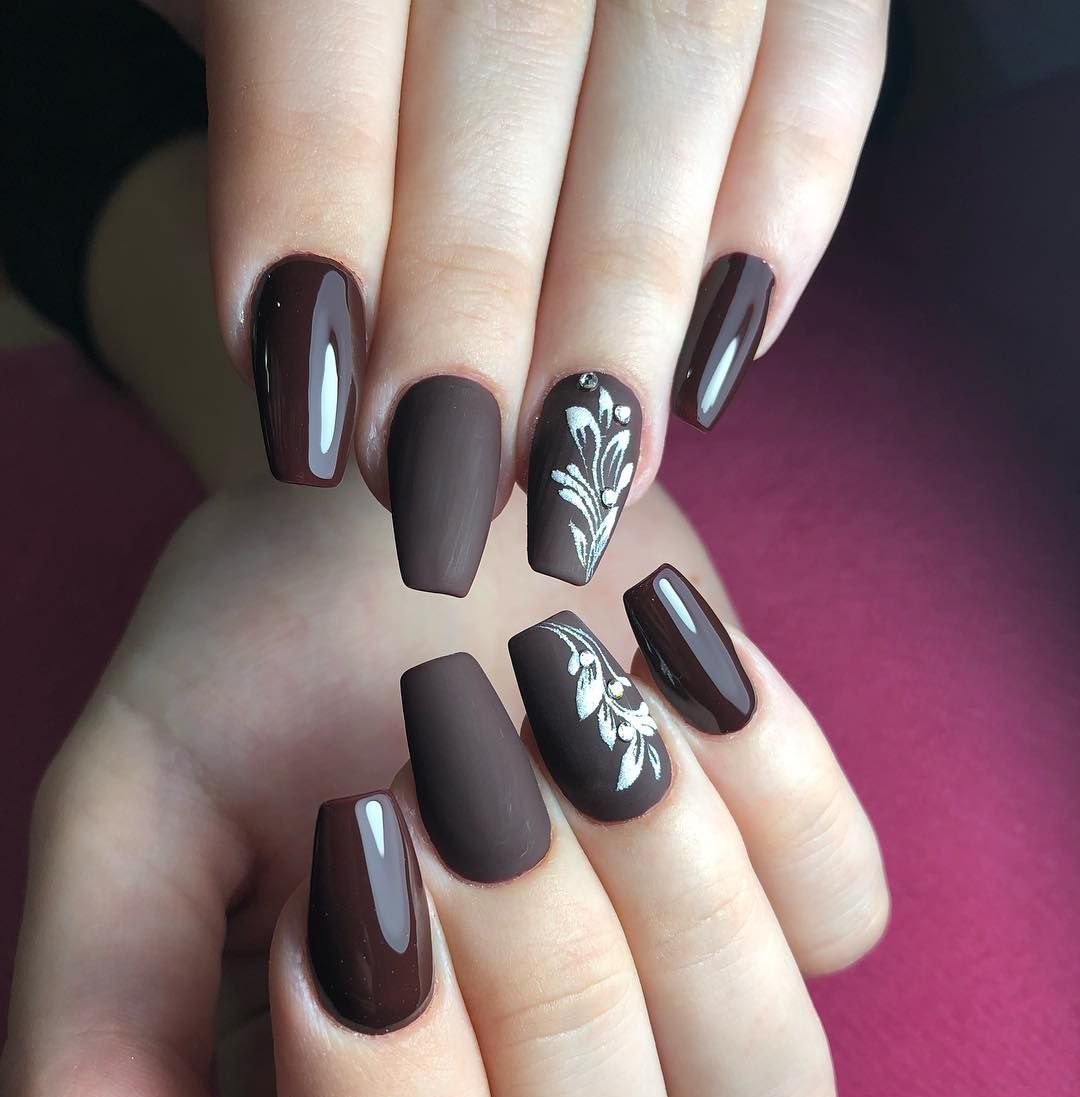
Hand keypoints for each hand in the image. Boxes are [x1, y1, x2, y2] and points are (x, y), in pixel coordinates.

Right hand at [0, 479, 886, 1096]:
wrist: (386, 522)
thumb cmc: (251, 665)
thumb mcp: (135, 823)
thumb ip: (109, 1036)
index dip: (390, 1093)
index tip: (346, 847)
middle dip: (531, 954)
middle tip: (447, 748)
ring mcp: (695, 1010)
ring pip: (770, 1094)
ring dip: (668, 879)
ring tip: (557, 692)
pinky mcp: (792, 890)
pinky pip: (847, 906)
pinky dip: (768, 772)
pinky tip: (663, 647)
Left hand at [140, 0, 887, 592]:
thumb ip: (272, 71)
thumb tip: (307, 317)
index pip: (321, 19)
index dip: (313, 220)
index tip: (311, 430)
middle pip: (509, 67)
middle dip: (470, 313)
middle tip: (440, 501)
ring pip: (681, 76)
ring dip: (625, 313)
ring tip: (577, 483)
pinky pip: (826, 70)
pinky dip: (783, 218)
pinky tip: (715, 369)